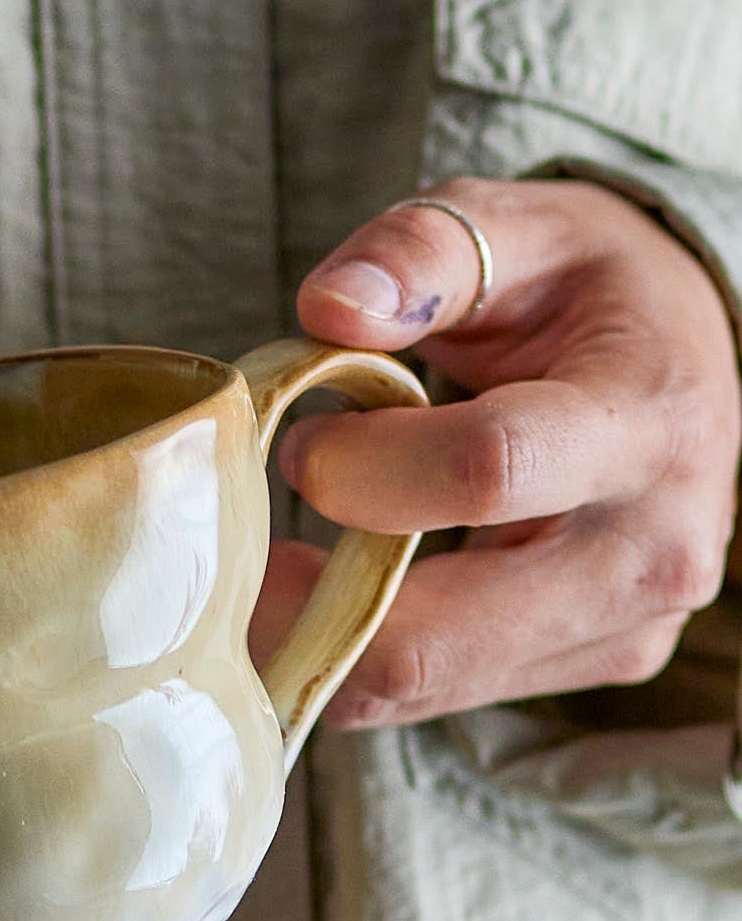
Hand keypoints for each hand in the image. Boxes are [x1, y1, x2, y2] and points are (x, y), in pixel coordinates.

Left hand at [254, 178, 741, 725]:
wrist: (683, 366)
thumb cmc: (589, 290)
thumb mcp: (522, 224)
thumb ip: (422, 250)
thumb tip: (328, 308)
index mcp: (643, 421)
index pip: (486, 470)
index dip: (361, 465)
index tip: (302, 441)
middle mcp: (648, 552)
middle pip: (436, 638)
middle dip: (305, 605)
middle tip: (236, 554)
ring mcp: (624, 630)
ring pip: (419, 689)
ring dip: (322, 634)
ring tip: (290, 556)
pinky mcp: (589, 667)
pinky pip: (435, 697)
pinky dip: (363, 652)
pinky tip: (345, 584)